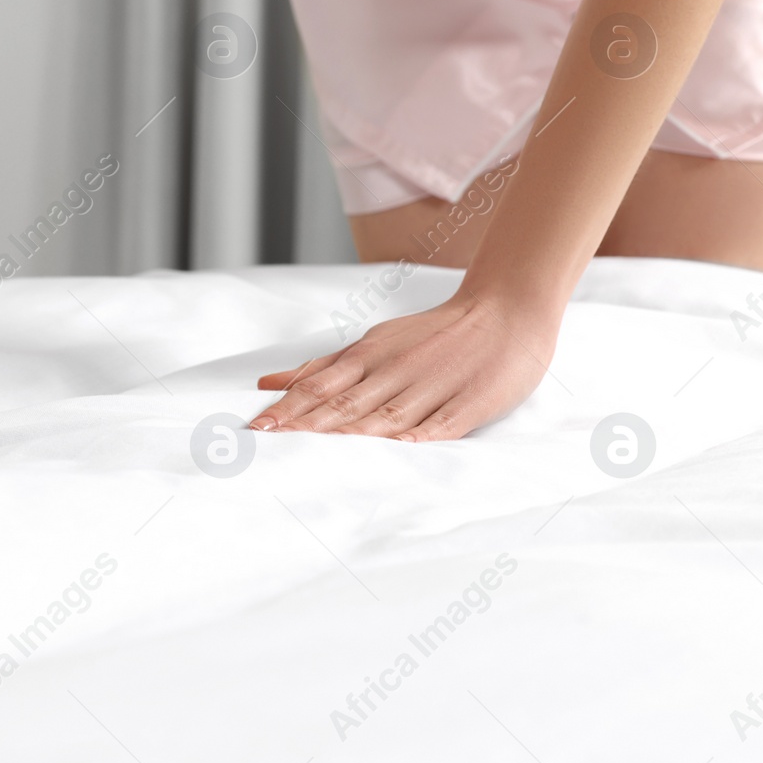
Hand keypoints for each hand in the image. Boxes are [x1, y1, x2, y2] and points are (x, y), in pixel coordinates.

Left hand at [250, 290, 559, 440]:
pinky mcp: (469, 405)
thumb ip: (321, 367)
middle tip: (271, 439)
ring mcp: (433, 388)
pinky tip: (400, 450)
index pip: (321, 385)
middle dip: (307, 423)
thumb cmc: (431, 334)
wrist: (504, 312)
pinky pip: (441, 425)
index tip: (258, 425)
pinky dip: (419, 437)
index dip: (289, 406)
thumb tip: (267, 384)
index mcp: (370, 356)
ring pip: (387, 416)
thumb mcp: (371, 343)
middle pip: (346, 403)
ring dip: (352, 433)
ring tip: (318, 450)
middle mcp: (395, 371)